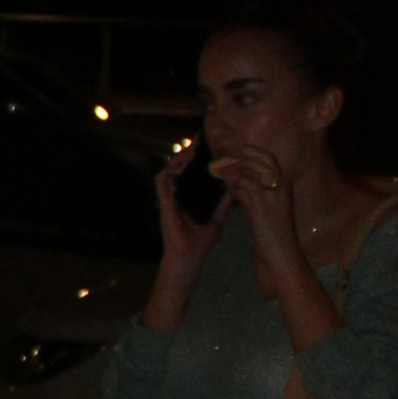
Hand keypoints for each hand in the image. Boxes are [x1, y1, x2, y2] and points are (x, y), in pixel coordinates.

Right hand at [154, 149, 230, 274]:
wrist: (190, 257)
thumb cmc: (201, 243)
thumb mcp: (217, 218)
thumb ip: (224, 203)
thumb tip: (235, 188)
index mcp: (187, 198)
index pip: (189, 173)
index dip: (195, 159)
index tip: (205, 147)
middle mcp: (176, 195)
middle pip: (178, 168)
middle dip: (187, 153)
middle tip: (198, 141)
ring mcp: (169, 198)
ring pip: (168, 170)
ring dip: (178, 158)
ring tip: (191, 150)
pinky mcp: (164, 202)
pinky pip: (162, 179)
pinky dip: (170, 169)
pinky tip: (182, 164)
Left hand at [209, 139, 298, 258]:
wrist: (281, 252)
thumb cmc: (272, 232)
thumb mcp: (264, 208)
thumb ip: (252, 193)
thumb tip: (235, 182)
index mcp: (284, 185)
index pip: (270, 158)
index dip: (253, 151)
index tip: (237, 150)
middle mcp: (281, 187)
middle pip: (262, 159)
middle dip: (242, 155)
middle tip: (223, 156)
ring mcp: (272, 196)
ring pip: (252, 171)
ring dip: (233, 168)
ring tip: (218, 169)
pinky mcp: (262, 206)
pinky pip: (246, 186)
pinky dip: (234, 184)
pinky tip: (224, 185)